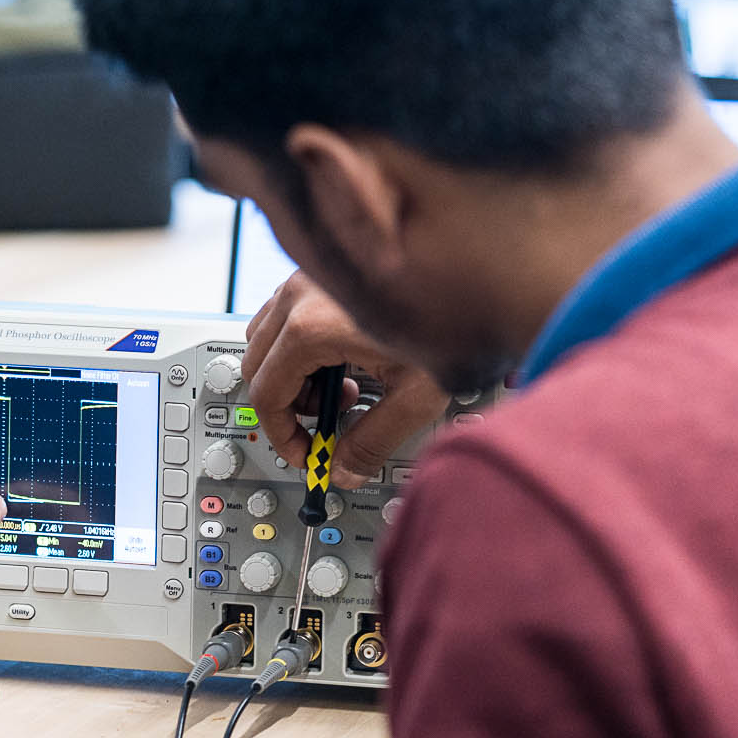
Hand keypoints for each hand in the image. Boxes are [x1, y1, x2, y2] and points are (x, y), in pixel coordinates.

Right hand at [243, 272, 449, 488]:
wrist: (480, 268)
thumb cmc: (457, 317)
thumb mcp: (415, 395)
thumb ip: (373, 441)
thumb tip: (346, 470)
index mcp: (310, 327)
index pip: (266, 395)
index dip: (284, 436)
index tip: (307, 453)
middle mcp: (298, 295)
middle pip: (257, 365)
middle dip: (288, 405)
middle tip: (329, 423)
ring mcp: (307, 277)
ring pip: (266, 338)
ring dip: (293, 373)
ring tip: (346, 387)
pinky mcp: (323, 271)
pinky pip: (287, 314)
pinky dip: (302, 345)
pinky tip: (349, 356)